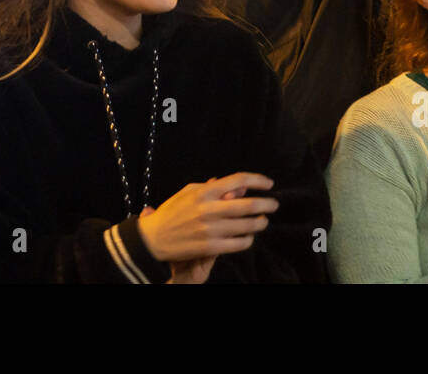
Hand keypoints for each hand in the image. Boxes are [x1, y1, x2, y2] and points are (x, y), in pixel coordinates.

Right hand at [139, 172, 276, 267]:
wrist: (153, 238)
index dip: (257, 180)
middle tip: (274, 205)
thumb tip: (236, 186)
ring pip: (247, 226)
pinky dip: (248, 239)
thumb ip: (211, 187)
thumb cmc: (171, 212)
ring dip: (260, 223)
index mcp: (204, 192)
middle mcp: (209, 209)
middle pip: (249, 205)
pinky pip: (239, 244)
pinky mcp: (210, 247)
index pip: (238, 180)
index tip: (269, 183)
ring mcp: (210, 229)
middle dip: (267, 204)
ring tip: (262, 221)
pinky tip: (249, 237)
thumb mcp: (188, 192)